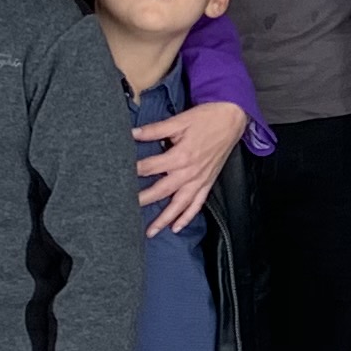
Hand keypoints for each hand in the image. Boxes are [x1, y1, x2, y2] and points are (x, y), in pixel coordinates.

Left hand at [133, 98, 249, 234]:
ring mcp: (199, 181)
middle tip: (125, 210)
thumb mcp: (179, 121)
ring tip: (150, 232)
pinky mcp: (207, 183)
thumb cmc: (206, 118)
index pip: (150, 167)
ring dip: (164, 219)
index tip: (119, 176)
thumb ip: (154, 130)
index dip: (134, 171)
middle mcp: (189, 173)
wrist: (232, 119)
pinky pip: (197, 205)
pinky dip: (187, 217)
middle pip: (161, 190)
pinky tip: (176, 227)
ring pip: (179, 205)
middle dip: (143, 201)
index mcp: (180, 156)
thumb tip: (132, 133)